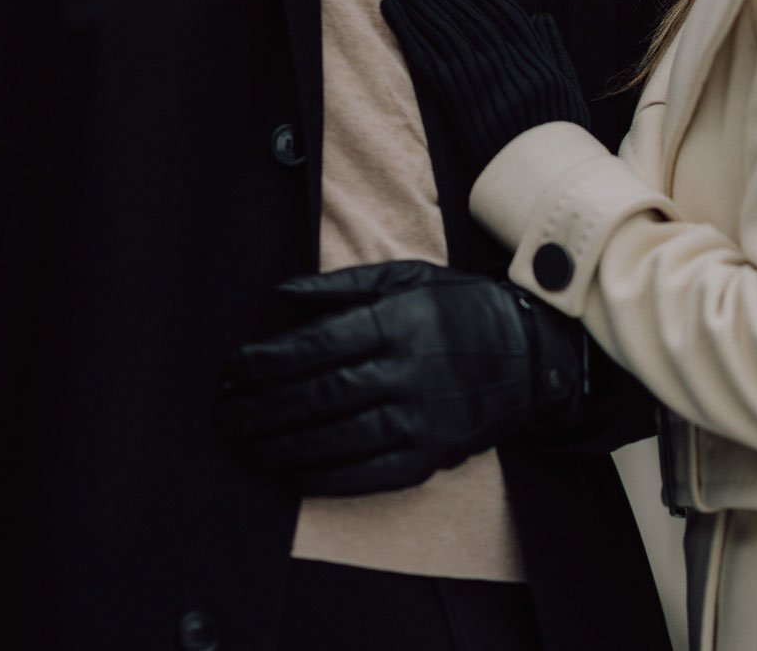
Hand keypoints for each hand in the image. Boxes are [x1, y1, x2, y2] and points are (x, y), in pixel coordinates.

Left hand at [218, 260, 585, 495]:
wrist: (529, 354)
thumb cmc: (458, 309)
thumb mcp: (406, 278)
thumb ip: (340, 287)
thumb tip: (281, 295)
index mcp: (396, 322)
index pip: (316, 346)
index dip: (266, 362)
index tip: (234, 370)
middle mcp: (407, 371)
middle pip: (318, 395)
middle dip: (262, 408)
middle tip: (227, 414)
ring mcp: (420, 417)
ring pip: (337, 438)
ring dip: (283, 445)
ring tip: (249, 444)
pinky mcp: (430, 454)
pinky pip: (368, 473)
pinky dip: (325, 477)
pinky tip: (293, 474)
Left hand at [383, 0, 589, 170]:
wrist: (543, 177)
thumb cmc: (558, 136)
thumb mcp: (567, 89)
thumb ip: (552, 50)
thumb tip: (539, 15)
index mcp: (533, 55)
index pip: (496, 7)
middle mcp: (505, 60)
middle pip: (465, 11)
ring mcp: (480, 78)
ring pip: (444, 27)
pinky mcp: (456, 99)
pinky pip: (426, 56)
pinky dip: (407, 28)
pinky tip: (391, 8)